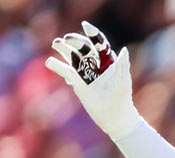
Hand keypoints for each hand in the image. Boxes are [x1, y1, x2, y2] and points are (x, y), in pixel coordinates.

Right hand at [45, 22, 140, 139]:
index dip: (92, 34)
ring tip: (56, 43)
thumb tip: (124, 50)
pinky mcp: (77, 82)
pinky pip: (66, 71)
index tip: (85, 25)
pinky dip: (58, 66)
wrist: (115, 115)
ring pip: (73, 57)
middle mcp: (95, 64)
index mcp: (108, 60)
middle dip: (75, 41)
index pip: (99, 43)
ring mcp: (85, 72)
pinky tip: (50, 61)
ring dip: (64, 49)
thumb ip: (122, 65)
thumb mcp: (122, 80)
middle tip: (66, 39)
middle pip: (83, 48)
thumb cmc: (122, 97)